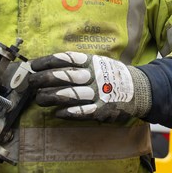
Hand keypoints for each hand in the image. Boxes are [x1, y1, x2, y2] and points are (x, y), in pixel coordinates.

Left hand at [29, 52, 150, 121]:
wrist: (140, 89)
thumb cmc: (113, 76)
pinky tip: (58, 113)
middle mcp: (94, 76)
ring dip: (52, 97)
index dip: (47, 62)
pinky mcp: (102, 110)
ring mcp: (98, 94)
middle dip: (44, 79)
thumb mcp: (99, 63)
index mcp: (92, 62)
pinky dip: (69, 113)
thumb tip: (52, 66)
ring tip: (39, 98)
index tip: (32, 65)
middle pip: (64, 76)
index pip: (65, 59)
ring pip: (70, 94)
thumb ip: (80, 64)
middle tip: (31, 82)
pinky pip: (83, 112)